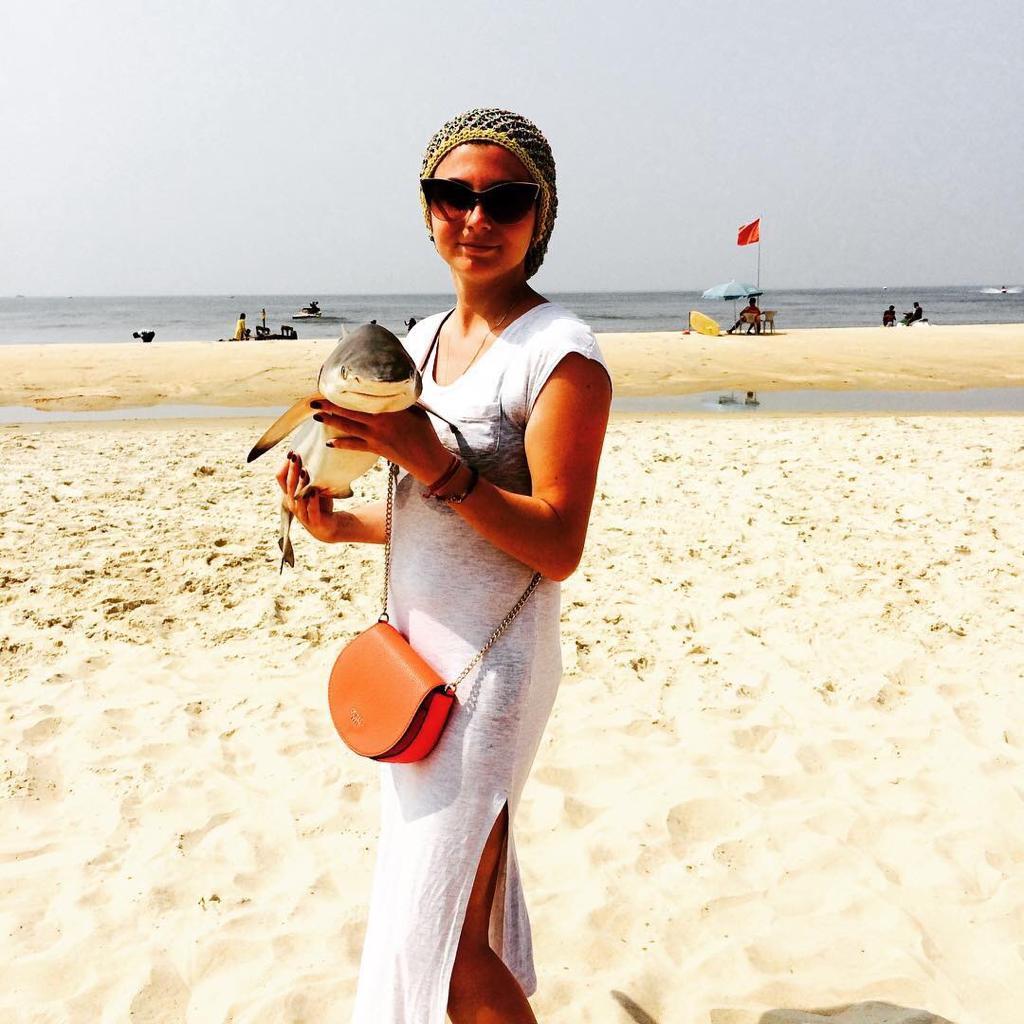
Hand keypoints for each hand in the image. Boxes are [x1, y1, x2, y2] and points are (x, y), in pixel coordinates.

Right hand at [275, 451, 346, 543]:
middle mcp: (292, 503)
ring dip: (301, 483)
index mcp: (290, 494)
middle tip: (297, 455)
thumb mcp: (312, 486)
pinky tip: (314, 491)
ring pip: (298, 497)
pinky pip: (311, 509)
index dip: (284, 465)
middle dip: (293, 469)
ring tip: (305, 470)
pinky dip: (312, 500)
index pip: (280, 477)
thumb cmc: (318, 503)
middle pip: (289, 484)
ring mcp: (302, 513)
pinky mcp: (313, 521)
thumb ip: (309, 474)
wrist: (329, 526)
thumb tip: (312, 450)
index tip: (292, 452)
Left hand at [310, 401, 451, 484]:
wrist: (428, 459)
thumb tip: (393, 389)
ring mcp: (376, 436)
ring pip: (349, 426)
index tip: (336, 383)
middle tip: (314, 399)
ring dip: (331, 421)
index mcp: (391, 408)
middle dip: (331, 404)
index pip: (366, 397)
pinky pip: (355, 446)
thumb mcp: (417, 411)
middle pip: (351, 410)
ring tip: (316, 416)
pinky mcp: (376, 449)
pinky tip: (329, 442)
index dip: (349, 391)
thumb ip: (402, 401)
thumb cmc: (426, 433)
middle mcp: (380, 421)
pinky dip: (341, 444)